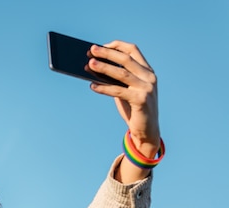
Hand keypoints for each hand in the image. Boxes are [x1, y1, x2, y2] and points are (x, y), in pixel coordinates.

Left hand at [87, 41, 160, 180]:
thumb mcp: (126, 90)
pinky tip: (92, 86)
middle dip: (107, 53)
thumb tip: (93, 68)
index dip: (117, 46)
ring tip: (89, 64)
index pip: (133, 51)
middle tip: (91, 50)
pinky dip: (104, 88)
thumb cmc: (134, 108)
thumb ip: (116, 79)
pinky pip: (119, 91)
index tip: (101, 45)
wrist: (147, 130)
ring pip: (122, 74)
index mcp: (147, 70)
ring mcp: (147, 88)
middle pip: (126, 59)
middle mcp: (149, 76)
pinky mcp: (142, 100)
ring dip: (104, 68)